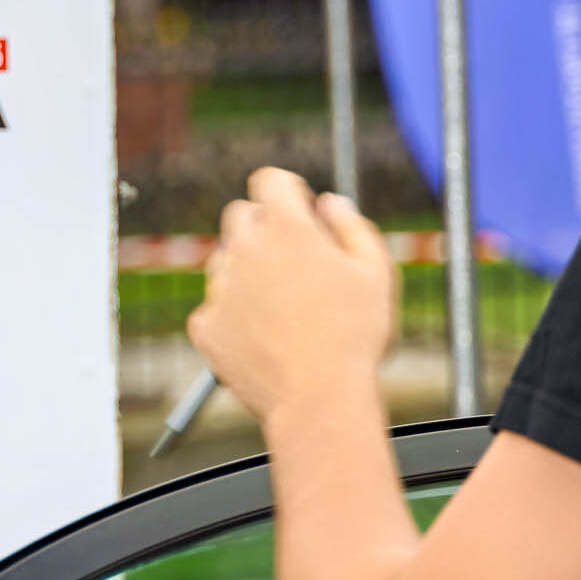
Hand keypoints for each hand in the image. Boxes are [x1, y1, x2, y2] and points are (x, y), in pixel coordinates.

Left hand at [186, 167, 397, 425]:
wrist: (319, 398)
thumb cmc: (355, 334)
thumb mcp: (375, 272)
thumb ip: (352, 226)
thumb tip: (329, 203)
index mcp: (285, 227)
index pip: (269, 180)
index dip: (287, 190)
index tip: (301, 208)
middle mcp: (244, 249)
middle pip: (241, 216)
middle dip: (264, 227)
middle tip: (296, 258)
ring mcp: (219, 287)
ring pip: (225, 261)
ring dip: (248, 271)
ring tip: (287, 308)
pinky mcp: (204, 324)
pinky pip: (216, 307)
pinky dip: (235, 315)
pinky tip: (266, 337)